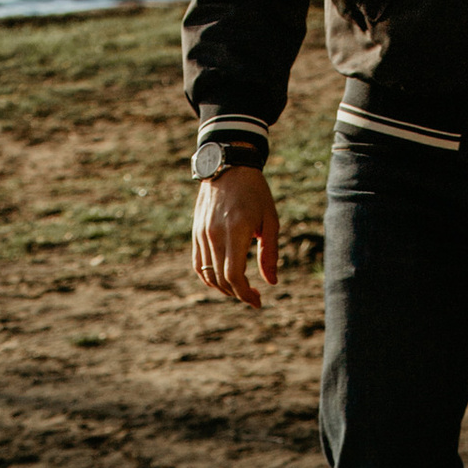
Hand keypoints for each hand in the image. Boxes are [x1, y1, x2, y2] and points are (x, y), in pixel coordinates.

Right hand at [192, 165, 279, 310]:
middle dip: (238, 294)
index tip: (258, 301)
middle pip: (221, 279)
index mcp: (236, 231)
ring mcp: (202, 234)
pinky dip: (209, 277)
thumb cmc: (256, 193)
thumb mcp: (270, 221)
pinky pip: (198, 264)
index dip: (245, 294)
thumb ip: (270, 254)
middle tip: (254, 297)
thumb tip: (271, 283)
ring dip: (223, 288)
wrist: (228, 166)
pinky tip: (223, 279)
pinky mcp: (196, 232)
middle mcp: (215, 234)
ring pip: (207, 275)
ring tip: (240, 289)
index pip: (234, 275)